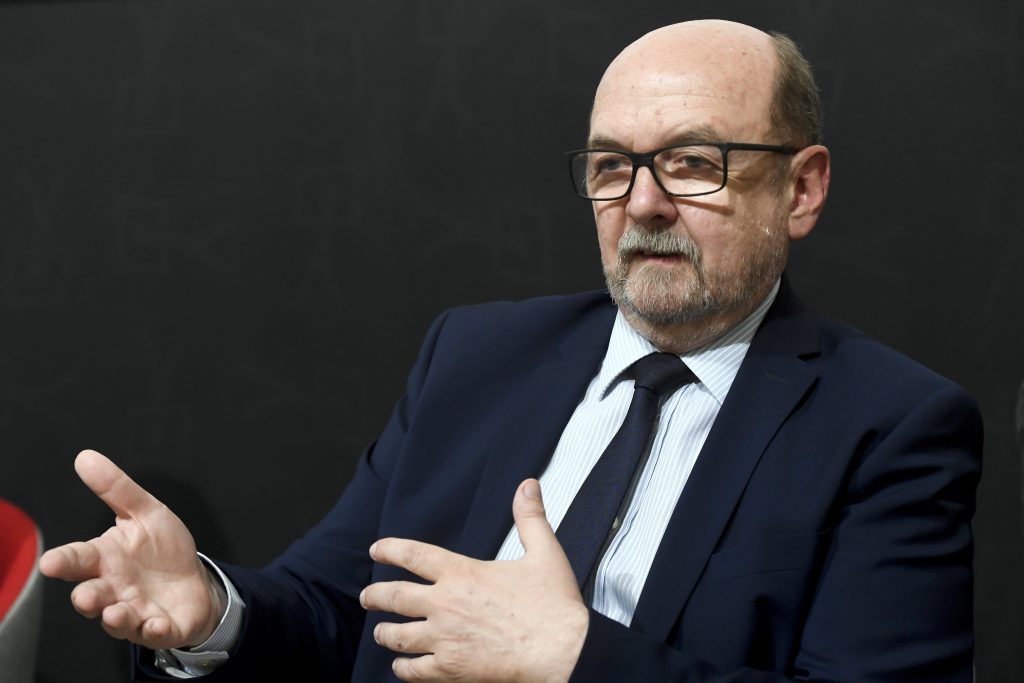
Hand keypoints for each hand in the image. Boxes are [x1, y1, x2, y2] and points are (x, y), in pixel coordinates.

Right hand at [38, 450, 224, 649]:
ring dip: (116, 617)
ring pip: (117, 619)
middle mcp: (114, 588)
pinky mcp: (159, 628)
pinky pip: (154, 633)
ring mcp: (135, 611)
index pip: (78, 560)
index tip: (50, 562)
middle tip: (85, 596)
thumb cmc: (162, 549)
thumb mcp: (145, 513)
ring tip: (117, 612)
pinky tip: (157, 624)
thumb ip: (116, 489)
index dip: (63, 561)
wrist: (194, 583)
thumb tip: (85, 457)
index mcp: (106, 559)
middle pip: (92, 595)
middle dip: (87, 597)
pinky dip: (154, 630)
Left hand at [361, 479, 588, 682]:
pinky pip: (414, 670)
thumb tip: (527, 486)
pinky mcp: (451, 669)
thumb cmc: (555, 608)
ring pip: (398, 636)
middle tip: (367, 595)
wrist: (564, 654)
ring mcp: (445, 639)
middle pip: (394, 596)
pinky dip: (403, 668)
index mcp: (463, 573)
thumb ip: (530, 517)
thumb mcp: (545, 553)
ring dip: (385, 633)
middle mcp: (446, 604)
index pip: (413, 555)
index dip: (390, 549)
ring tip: (381, 631)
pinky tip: (401, 667)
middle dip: (375, 595)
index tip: (377, 550)